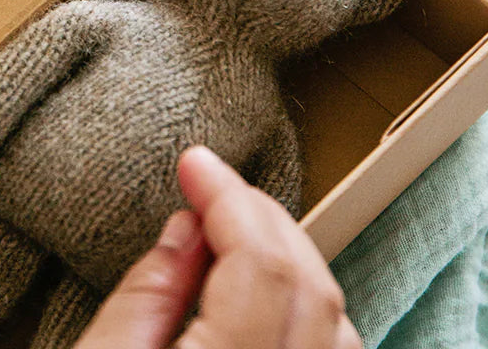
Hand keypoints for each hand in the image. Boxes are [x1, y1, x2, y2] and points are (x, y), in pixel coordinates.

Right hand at [74, 147, 360, 348]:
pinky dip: (312, 310)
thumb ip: (147, 295)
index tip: (194, 162)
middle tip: (212, 186)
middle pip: (311, 287)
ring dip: (293, 262)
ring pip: (340, 325)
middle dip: (263, 218)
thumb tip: (190, 225)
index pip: (260, 265)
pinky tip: (269, 292)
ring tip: (235, 231)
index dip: (228, 197)